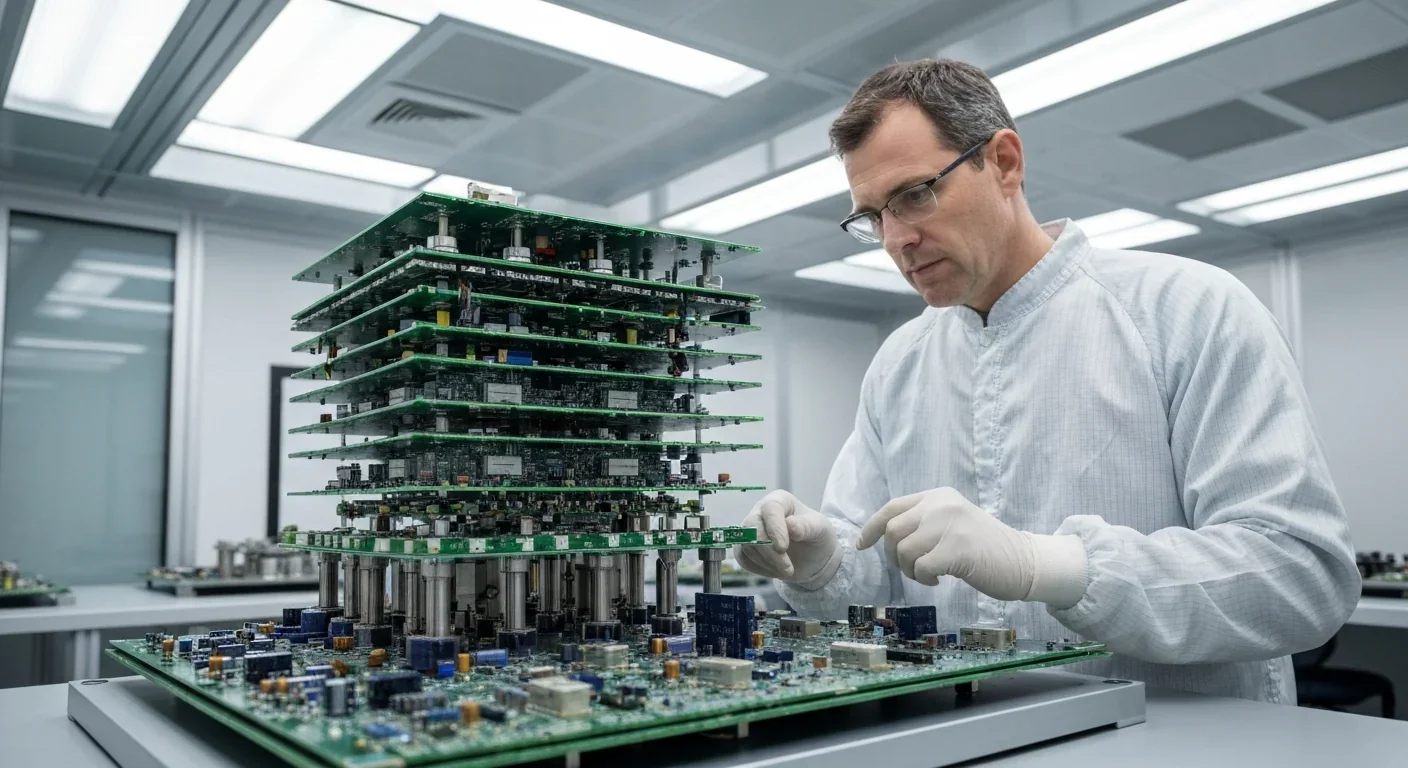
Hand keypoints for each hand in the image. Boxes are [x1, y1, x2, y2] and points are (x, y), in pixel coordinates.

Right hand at [733, 490, 840, 588]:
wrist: (812, 556)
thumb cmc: (816, 535)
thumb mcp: (820, 528)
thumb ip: (806, 526)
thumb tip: (790, 525)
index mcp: (780, 501)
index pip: (770, 508)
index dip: (774, 528)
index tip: (783, 548)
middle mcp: (761, 511)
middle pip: (752, 527)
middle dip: (768, 551)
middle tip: (788, 569)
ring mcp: (751, 530)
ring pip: (746, 545)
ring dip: (766, 563)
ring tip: (787, 571)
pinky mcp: (745, 547)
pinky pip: (743, 558)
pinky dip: (759, 568)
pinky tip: (776, 571)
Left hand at [856, 488, 1086, 605]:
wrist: (1024, 561)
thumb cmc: (984, 548)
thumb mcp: (952, 522)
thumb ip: (923, 523)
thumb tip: (886, 537)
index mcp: (938, 496)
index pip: (891, 508)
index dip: (872, 528)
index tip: (862, 545)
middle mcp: (942, 504)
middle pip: (893, 531)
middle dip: (894, 556)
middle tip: (912, 569)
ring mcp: (950, 524)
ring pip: (904, 551)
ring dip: (910, 570)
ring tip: (929, 575)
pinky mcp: (958, 548)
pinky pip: (921, 567)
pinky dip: (924, 578)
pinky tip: (939, 579)